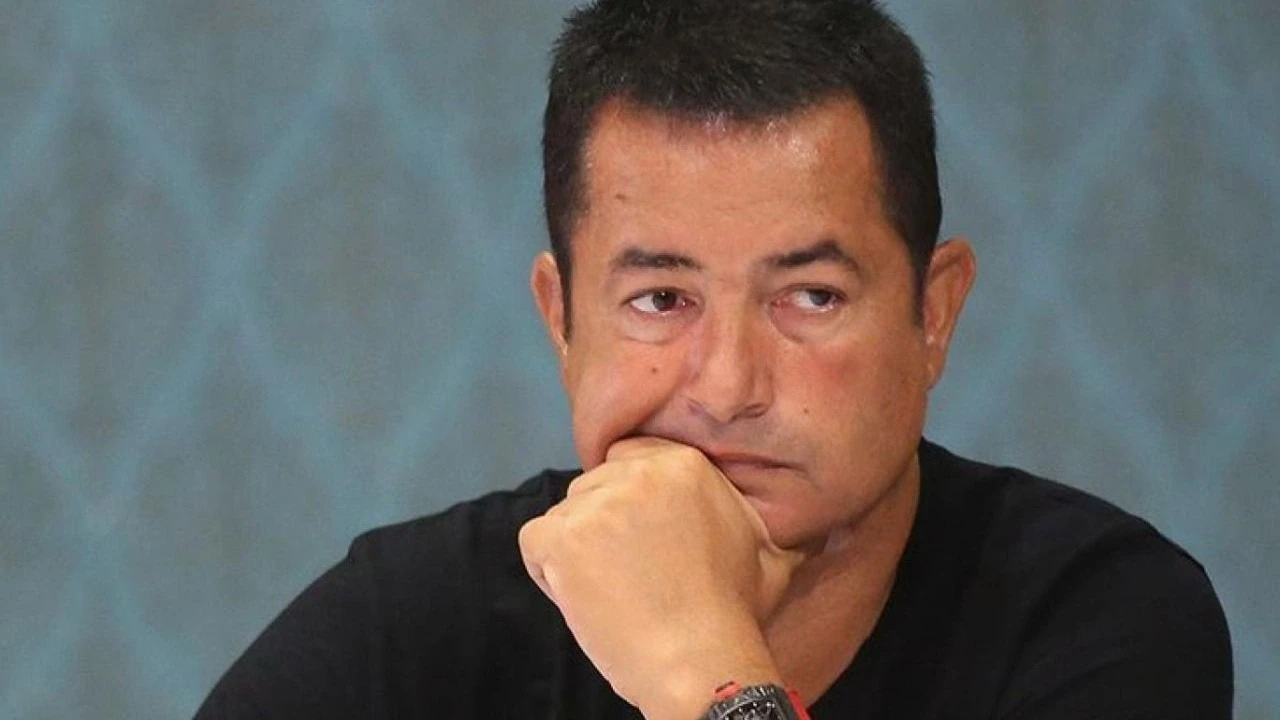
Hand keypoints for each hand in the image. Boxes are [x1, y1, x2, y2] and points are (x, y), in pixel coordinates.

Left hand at [518, 437, 804, 719]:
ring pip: (567, 515)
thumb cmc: (736, 614)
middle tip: (633, 575)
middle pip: (597, 487)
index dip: (631, 501)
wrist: (701, 663)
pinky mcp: (561, 539)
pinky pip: (536, 544)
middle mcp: (637, 473)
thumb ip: (761, 518)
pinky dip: (549, 573)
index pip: (631, 459)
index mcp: (684, 464)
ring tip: (614, 591)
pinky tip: (587, 599)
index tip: (644, 540)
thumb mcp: (768, 552)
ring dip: (581, 551)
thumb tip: (812, 514)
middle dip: (607, 526)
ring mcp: (595, 505)